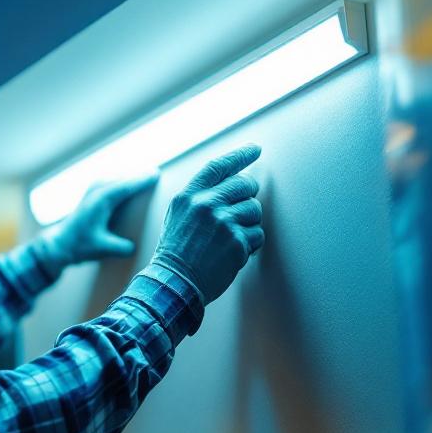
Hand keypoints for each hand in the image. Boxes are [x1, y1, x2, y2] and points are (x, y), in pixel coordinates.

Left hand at [33, 173, 159, 274]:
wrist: (61, 244)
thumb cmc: (80, 245)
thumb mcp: (101, 249)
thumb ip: (120, 248)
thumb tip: (134, 247)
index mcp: (101, 200)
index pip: (126, 186)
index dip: (141, 180)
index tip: (156, 175)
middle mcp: (97, 190)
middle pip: (123, 178)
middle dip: (139, 175)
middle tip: (156, 173)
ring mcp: (94, 189)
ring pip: (117, 178)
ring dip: (131, 177)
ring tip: (147, 176)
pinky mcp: (93, 193)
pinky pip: (113, 181)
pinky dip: (123, 181)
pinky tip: (131, 183)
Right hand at [151, 144, 263, 306]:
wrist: (174, 282)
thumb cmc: (176, 252)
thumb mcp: (178, 216)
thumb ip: (200, 198)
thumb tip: (231, 184)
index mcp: (189, 196)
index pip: (218, 166)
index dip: (239, 155)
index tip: (255, 149)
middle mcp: (206, 204)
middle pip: (244, 185)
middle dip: (249, 196)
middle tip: (242, 211)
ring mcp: (223, 222)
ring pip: (255, 210)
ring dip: (249, 224)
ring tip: (232, 238)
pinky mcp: (237, 242)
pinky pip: (257, 235)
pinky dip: (251, 245)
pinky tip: (234, 253)